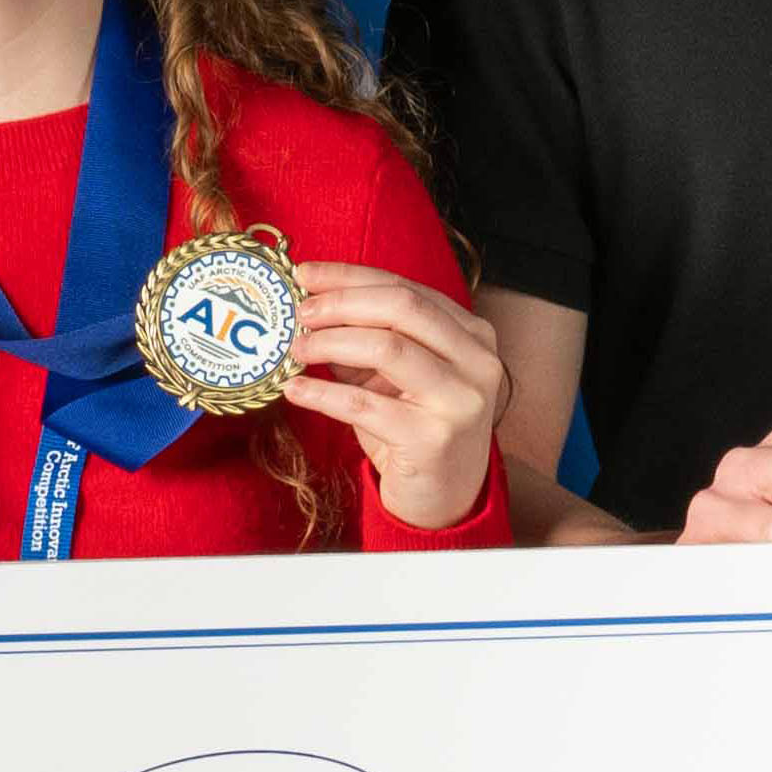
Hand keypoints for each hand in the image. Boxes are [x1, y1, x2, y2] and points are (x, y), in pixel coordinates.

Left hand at [279, 265, 505, 530]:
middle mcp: (476, 361)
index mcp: (472, 334)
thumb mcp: (398, 376)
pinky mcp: (434, 438)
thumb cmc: (416, 428)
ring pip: (386, 347)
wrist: (446, 497)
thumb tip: (311, 303)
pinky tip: (295, 390)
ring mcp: (460, 399)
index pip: (406, 288)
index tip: (306, 274)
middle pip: (401, 307)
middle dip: (341, 303)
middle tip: (300, 313)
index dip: (351, 277)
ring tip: (296, 349)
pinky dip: (322, 393)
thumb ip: (368, 338)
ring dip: (330, 342)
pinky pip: (364, 404)